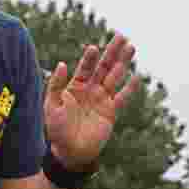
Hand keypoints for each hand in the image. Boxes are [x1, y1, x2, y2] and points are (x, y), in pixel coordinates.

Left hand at [44, 33, 140, 168]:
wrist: (70, 152)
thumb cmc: (57, 130)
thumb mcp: (51, 106)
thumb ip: (56, 85)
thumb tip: (62, 63)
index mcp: (74, 88)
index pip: (85, 68)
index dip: (89, 58)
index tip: (93, 48)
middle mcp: (90, 90)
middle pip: (103, 67)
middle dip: (112, 52)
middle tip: (122, 36)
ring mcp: (101, 100)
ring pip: (115, 77)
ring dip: (123, 63)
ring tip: (131, 48)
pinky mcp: (111, 112)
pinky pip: (122, 97)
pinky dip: (130, 88)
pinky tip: (137, 77)